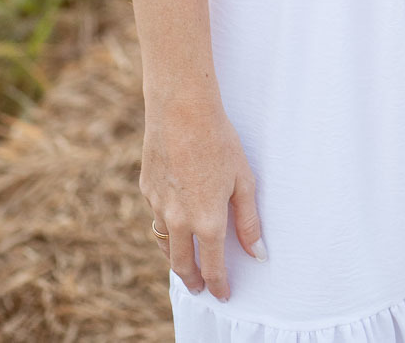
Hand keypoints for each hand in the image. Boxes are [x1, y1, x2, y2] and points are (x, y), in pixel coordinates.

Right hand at [140, 96, 265, 300]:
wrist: (181, 110)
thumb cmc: (219, 141)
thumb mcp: (243, 180)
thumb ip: (249, 221)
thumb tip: (258, 254)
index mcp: (207, 221)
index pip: (213, 267)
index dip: (219, 285)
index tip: (223, 294)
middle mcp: (179, 220)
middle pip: (182, 265)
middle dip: (192, 280)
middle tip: (199, 287)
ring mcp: (159, 206)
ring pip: (165, 243)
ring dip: (175, 257)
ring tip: (184, 262)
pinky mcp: (147, 189)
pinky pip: (156, 215)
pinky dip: (166, 224)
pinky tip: (174, 217)